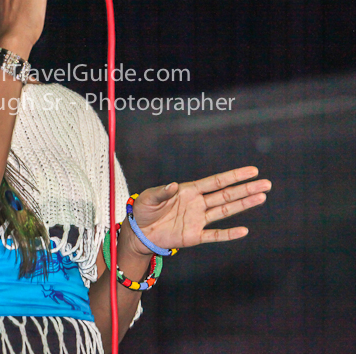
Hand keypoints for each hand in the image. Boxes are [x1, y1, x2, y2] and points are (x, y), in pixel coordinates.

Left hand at [127, 166, 270, 255]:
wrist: (139, 232)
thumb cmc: (143, 210)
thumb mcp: (149, 198)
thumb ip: (161, 192)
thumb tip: (173, 186)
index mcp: (189, 190)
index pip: (216, 182)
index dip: (234, 176)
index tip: (252, 171)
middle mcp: (198, 203)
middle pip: (226, 195)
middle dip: (246, 189)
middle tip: (266, 184)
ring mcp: (198, 220)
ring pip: (225, 211)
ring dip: (243, 205)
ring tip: (261, 197)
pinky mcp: (194, 236)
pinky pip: (215, 235)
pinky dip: (229, 234)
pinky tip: (244, 230)